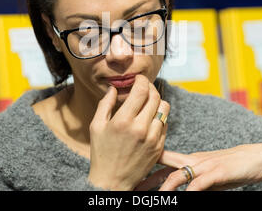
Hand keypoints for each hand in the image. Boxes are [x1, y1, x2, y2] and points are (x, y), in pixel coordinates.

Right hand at [88, 75, 169, 190]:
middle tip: (144, 87)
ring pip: (164, 108)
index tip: (138, 78)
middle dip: (150, 87)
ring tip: (147, 102)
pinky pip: (165, 123)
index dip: (141, 80)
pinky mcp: (159, 146)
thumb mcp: (96, 126)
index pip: (141, 91)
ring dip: (156, 101)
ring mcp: (153, 138)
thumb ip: (105, 104)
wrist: (112, 182)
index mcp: (123, 121)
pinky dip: (159, 116)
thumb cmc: (101, 153)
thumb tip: (113, 88)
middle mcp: (141, 128)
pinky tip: (149, 118)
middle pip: (155, 96)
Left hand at [135, 144, 261, 190]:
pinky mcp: (216, 173)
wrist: (256, 157)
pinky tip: (181, 198)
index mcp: (189, 158)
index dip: (146, 170)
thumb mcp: (208, 175)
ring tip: (151, 199)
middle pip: (163, 166)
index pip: (162, 163)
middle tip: (131, 189)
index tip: (131, 180)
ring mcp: (204, 165)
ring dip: (162, 188)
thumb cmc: (230, 167)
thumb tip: (177, 190)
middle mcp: (193, 159)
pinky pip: (198, 183)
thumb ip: (192, 180)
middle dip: (146, 178)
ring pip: (176, 175)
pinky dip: (188, 192)